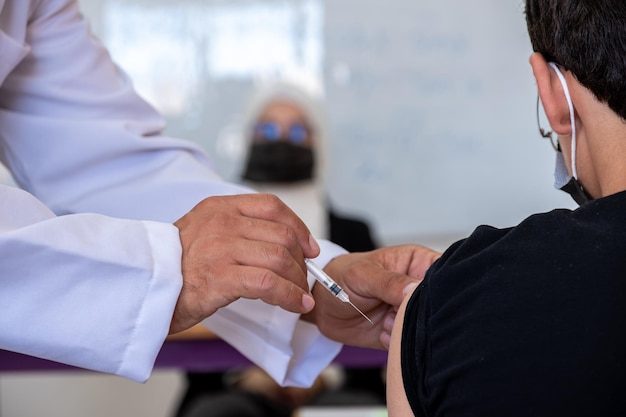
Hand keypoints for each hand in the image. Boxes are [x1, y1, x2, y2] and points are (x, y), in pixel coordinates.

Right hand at [170, 193, 319, 333]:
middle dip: (301, 261)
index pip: (271, 206)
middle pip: (281, 235)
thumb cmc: (175, 266)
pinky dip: (289, 295)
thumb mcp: (204, 232)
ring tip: (301, 296)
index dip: (298, 227)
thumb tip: (283, 243)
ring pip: (280, 259)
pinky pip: (269, 283)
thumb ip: (237, 229)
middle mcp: (222, 222)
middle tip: (303, 279)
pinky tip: (296, 305)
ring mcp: (221, 248)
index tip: (309, 247)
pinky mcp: (221, 277)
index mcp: (219, 207)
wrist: (142, 289)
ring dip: (298, 281)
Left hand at [303, 244, 440, 348]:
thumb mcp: (362, 274)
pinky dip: (396, 341)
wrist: (320, 306)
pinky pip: (411, 343)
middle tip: (396, 310)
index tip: (423, 295)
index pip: (445, 271)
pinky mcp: (402, 333)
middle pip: (440, 303)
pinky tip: (380, 330)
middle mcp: (418, 287)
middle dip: (421, 311)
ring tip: (384, 319)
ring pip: (427, 326)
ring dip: (406, 328)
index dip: (442, 285)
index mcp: (417, 263)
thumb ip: (389, 282)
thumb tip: (415, 289)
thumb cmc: (339, 278)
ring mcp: (411, 312)